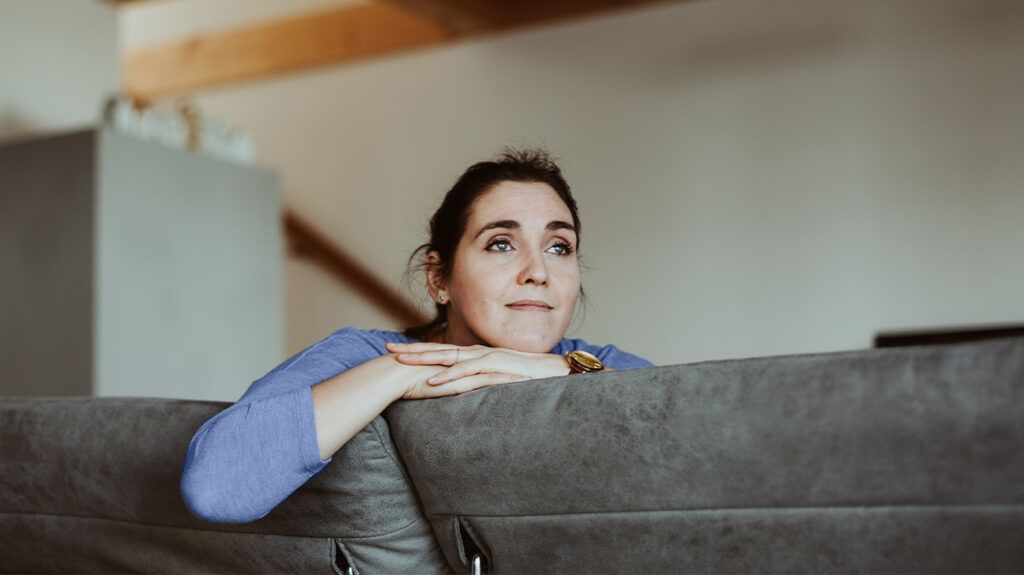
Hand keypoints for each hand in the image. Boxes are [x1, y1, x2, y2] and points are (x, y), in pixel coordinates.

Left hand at [385, 341, 569, 399]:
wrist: (563, 372)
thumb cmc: (534, 379)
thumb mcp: (503, 382)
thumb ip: (485, 384)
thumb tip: (467, 393)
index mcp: (479, 357)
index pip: (444, 352)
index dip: (420, 351)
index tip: (398, 353)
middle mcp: (480, 354)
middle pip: (440, 350)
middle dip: (413, 350)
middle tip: (387, 350)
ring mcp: (489, 359)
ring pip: (450, 358)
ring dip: (424, 360)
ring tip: (401, 363)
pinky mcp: (499, 368)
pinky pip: (469, 373)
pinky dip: (450, 377)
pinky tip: (432, 382)